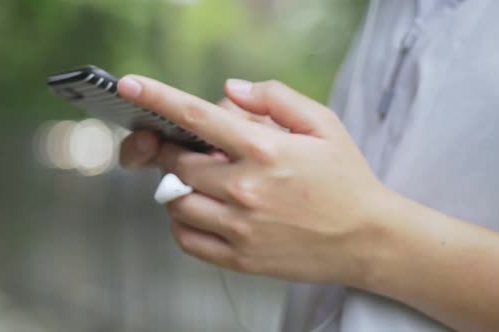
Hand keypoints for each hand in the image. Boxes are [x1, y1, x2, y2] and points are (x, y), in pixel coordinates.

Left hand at [118, 76, 389, 283]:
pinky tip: (201, 210)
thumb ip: (276, 98)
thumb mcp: (323, 124)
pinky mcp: (240, 258)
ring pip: (177, 202)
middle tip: (193, 150)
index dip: (158, 98)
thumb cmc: (346, 179)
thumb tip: (231, 89)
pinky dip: (182, 222)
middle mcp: (246, 189)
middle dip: (176, 150)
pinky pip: (187, 240)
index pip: (198, 117)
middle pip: (179, 162)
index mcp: (265, 150)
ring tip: (203, 182)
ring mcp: (240, 227)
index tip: (131, 87)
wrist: (367, 238)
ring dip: (179, 186)